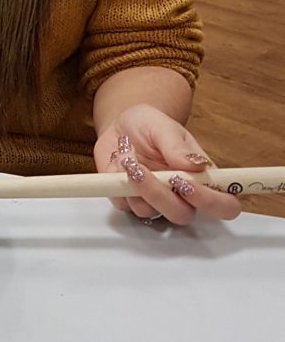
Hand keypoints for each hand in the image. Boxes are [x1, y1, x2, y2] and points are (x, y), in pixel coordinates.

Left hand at [93, 104, 241, 224]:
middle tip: (139, 169)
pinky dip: (115, 180)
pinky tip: (117, 160)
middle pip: (183, 215)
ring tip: (125, 152)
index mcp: (202, 177)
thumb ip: (178, 146)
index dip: (211, 202)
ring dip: (133, 182)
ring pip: (149, 211)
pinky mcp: (129, 201)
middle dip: (159, 194)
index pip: (225, 205)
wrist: (119, 127)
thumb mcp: (162, 126)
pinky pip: (123, 204)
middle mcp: (182, 196)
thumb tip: (197, 164)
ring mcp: (155, 201)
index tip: (185, 183)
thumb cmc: (148, 125)